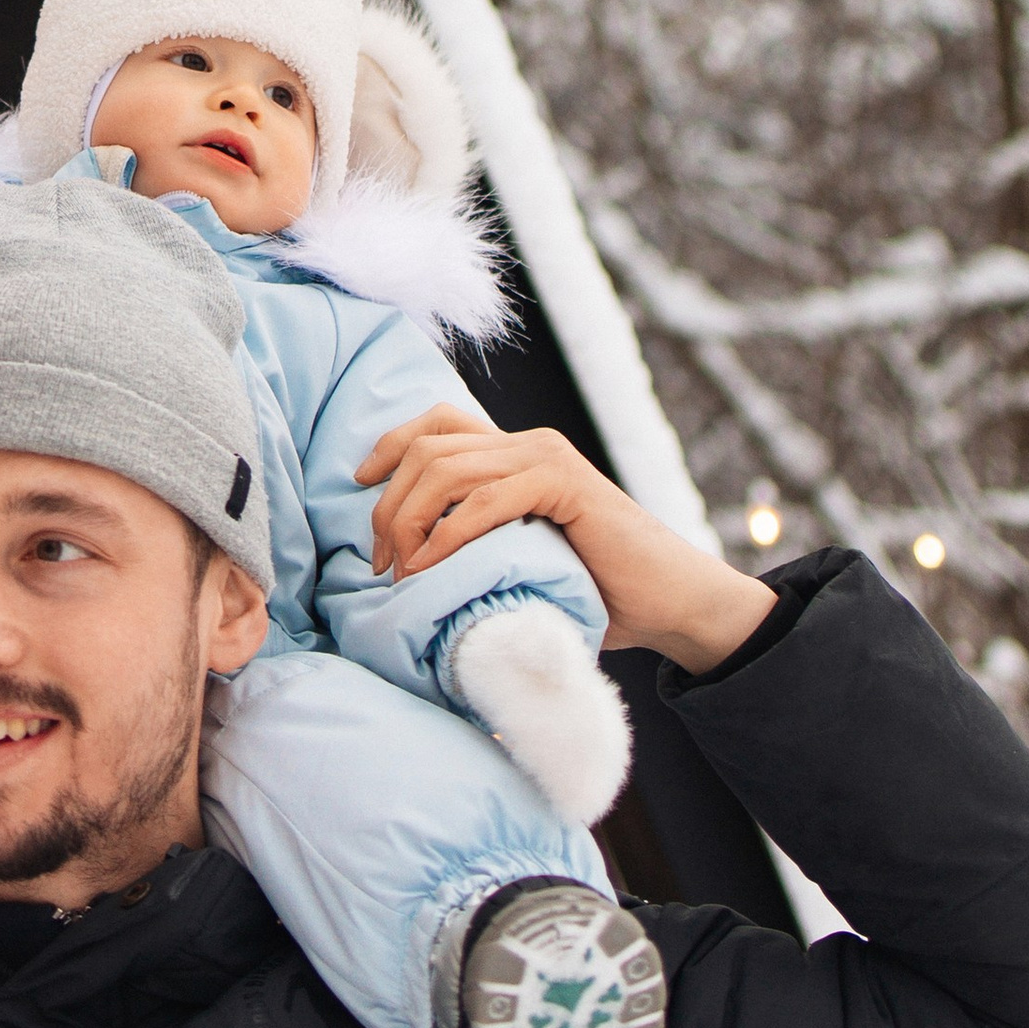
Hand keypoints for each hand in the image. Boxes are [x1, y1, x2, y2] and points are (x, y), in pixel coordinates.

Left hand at [353, 411, 773, 673]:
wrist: (671, 603)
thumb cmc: (596, 590)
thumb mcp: (521, 560)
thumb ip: (479, 549)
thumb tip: (410, 575)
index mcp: (515, 455)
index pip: (437, 424)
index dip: (389, 446)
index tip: (357, 486)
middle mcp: (527, 444)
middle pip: (428, 448)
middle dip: (388, 503)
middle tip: (379, 561)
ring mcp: (546, 459)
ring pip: (447, 467)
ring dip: (408, 520)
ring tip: (398, 570)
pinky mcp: (564, 484)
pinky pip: (486, 498)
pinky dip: (447, 533)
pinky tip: (428, 566)